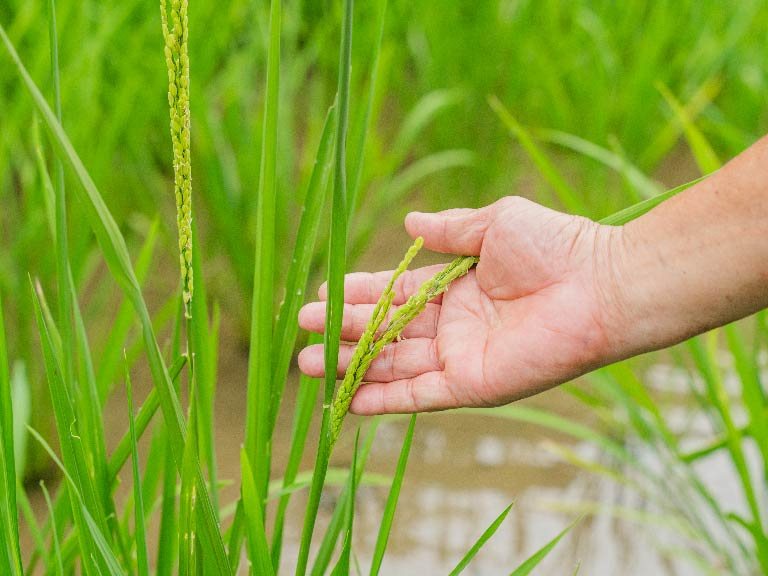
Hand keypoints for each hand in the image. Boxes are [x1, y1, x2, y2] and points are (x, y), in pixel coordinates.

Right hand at [298, 196, 621, 413]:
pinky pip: (418, 395)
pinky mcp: (471, 385)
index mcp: (456, 288)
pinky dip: (383, 400)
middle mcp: (453, 326)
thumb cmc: (556, 246)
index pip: (394, 294)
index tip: (323, 295)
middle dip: (343, 331)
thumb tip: (410, 218)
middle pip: (385, 332)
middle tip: (302, 330)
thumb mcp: (493, 224)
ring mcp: (460, 358)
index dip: (359, 295)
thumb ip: (449, 229)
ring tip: (307, 364)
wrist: (601, 285)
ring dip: (351, 366)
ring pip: (392, 365)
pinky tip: (349, 399)